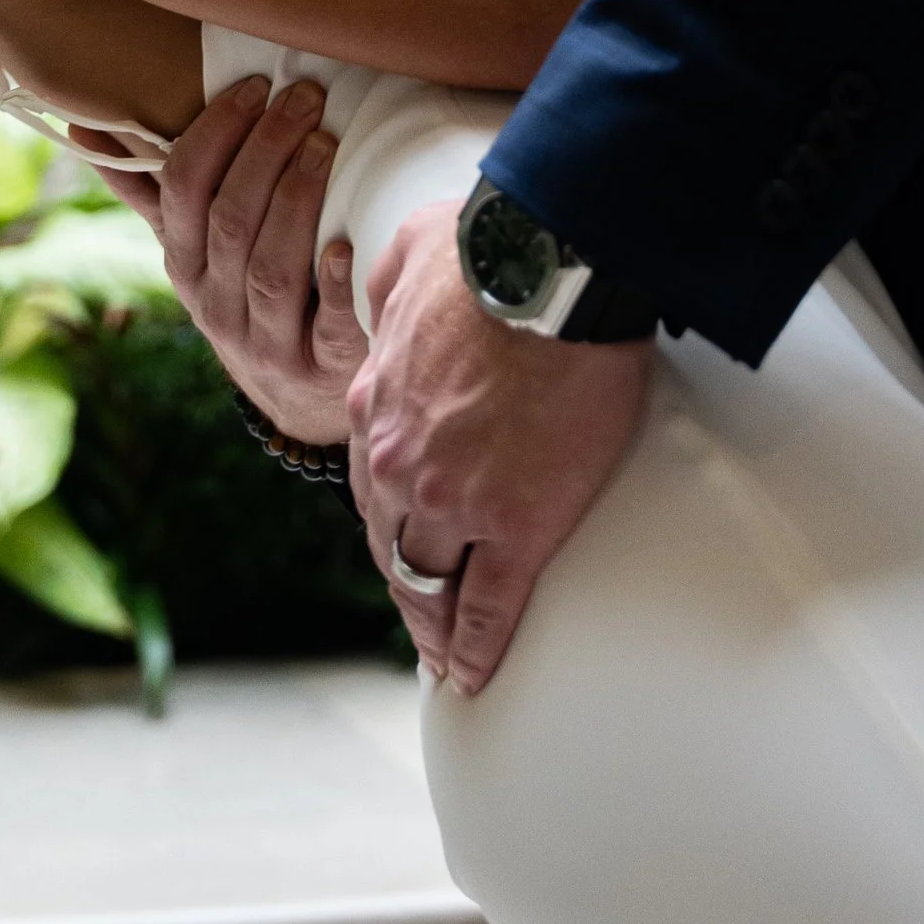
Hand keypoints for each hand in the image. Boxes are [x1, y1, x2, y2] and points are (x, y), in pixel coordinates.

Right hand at [97, 74, 363, 443]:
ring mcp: (267, 341)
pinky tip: (346, 244)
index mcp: (184, 265)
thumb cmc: (245, 293)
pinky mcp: (322, 365)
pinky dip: (336, 285)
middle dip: (264, 152)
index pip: (182, 193)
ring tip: (325, 141)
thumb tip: (86, 129)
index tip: (254, 86)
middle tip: (305, 97)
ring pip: (271, 268)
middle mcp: (217, 305)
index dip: (214, 135)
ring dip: (297, 200)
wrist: (298, 395)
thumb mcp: (192, 249)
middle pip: (230, 222)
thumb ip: (149, 190)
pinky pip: (326, 325)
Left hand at [349, 201, 651, 693]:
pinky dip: (477, 648)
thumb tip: (382, 288)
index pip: (371, 485)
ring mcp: (453, 501)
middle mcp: (399, 462)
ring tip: (448, 656)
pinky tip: (475, 673)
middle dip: (407, 584)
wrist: (551, 271)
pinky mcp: (515, 528)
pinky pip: (487, 608)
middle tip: (423, 615)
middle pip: (393, 546)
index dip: (388, 521)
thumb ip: (388, 280)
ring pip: (429, 583)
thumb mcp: (410, 251)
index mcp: (377, 405)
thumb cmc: (492, 250)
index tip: (403, 542)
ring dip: (435, 625)